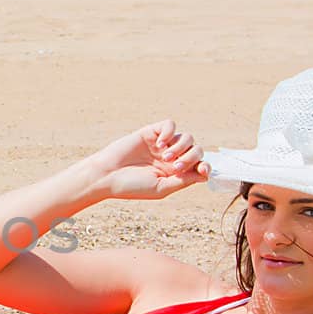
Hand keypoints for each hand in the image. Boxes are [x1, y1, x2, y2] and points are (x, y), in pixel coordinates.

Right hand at [85, 120, 208, 201]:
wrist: (106, 176)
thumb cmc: (132, 186)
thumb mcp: (161, 188)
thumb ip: (183, 181)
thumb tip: (205, 175)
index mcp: (175, 173)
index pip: (199, 165)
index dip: (205, 166)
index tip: (202, 170)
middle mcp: (171, 158)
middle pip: (196, 150)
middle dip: (191, 157)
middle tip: (174, 166)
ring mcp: (162, 144)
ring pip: (187, 137)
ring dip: (180, 147)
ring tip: (164, 157)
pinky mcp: (151, 133)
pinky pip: (170, 125)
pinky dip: (169, 132)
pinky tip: (159, 144)